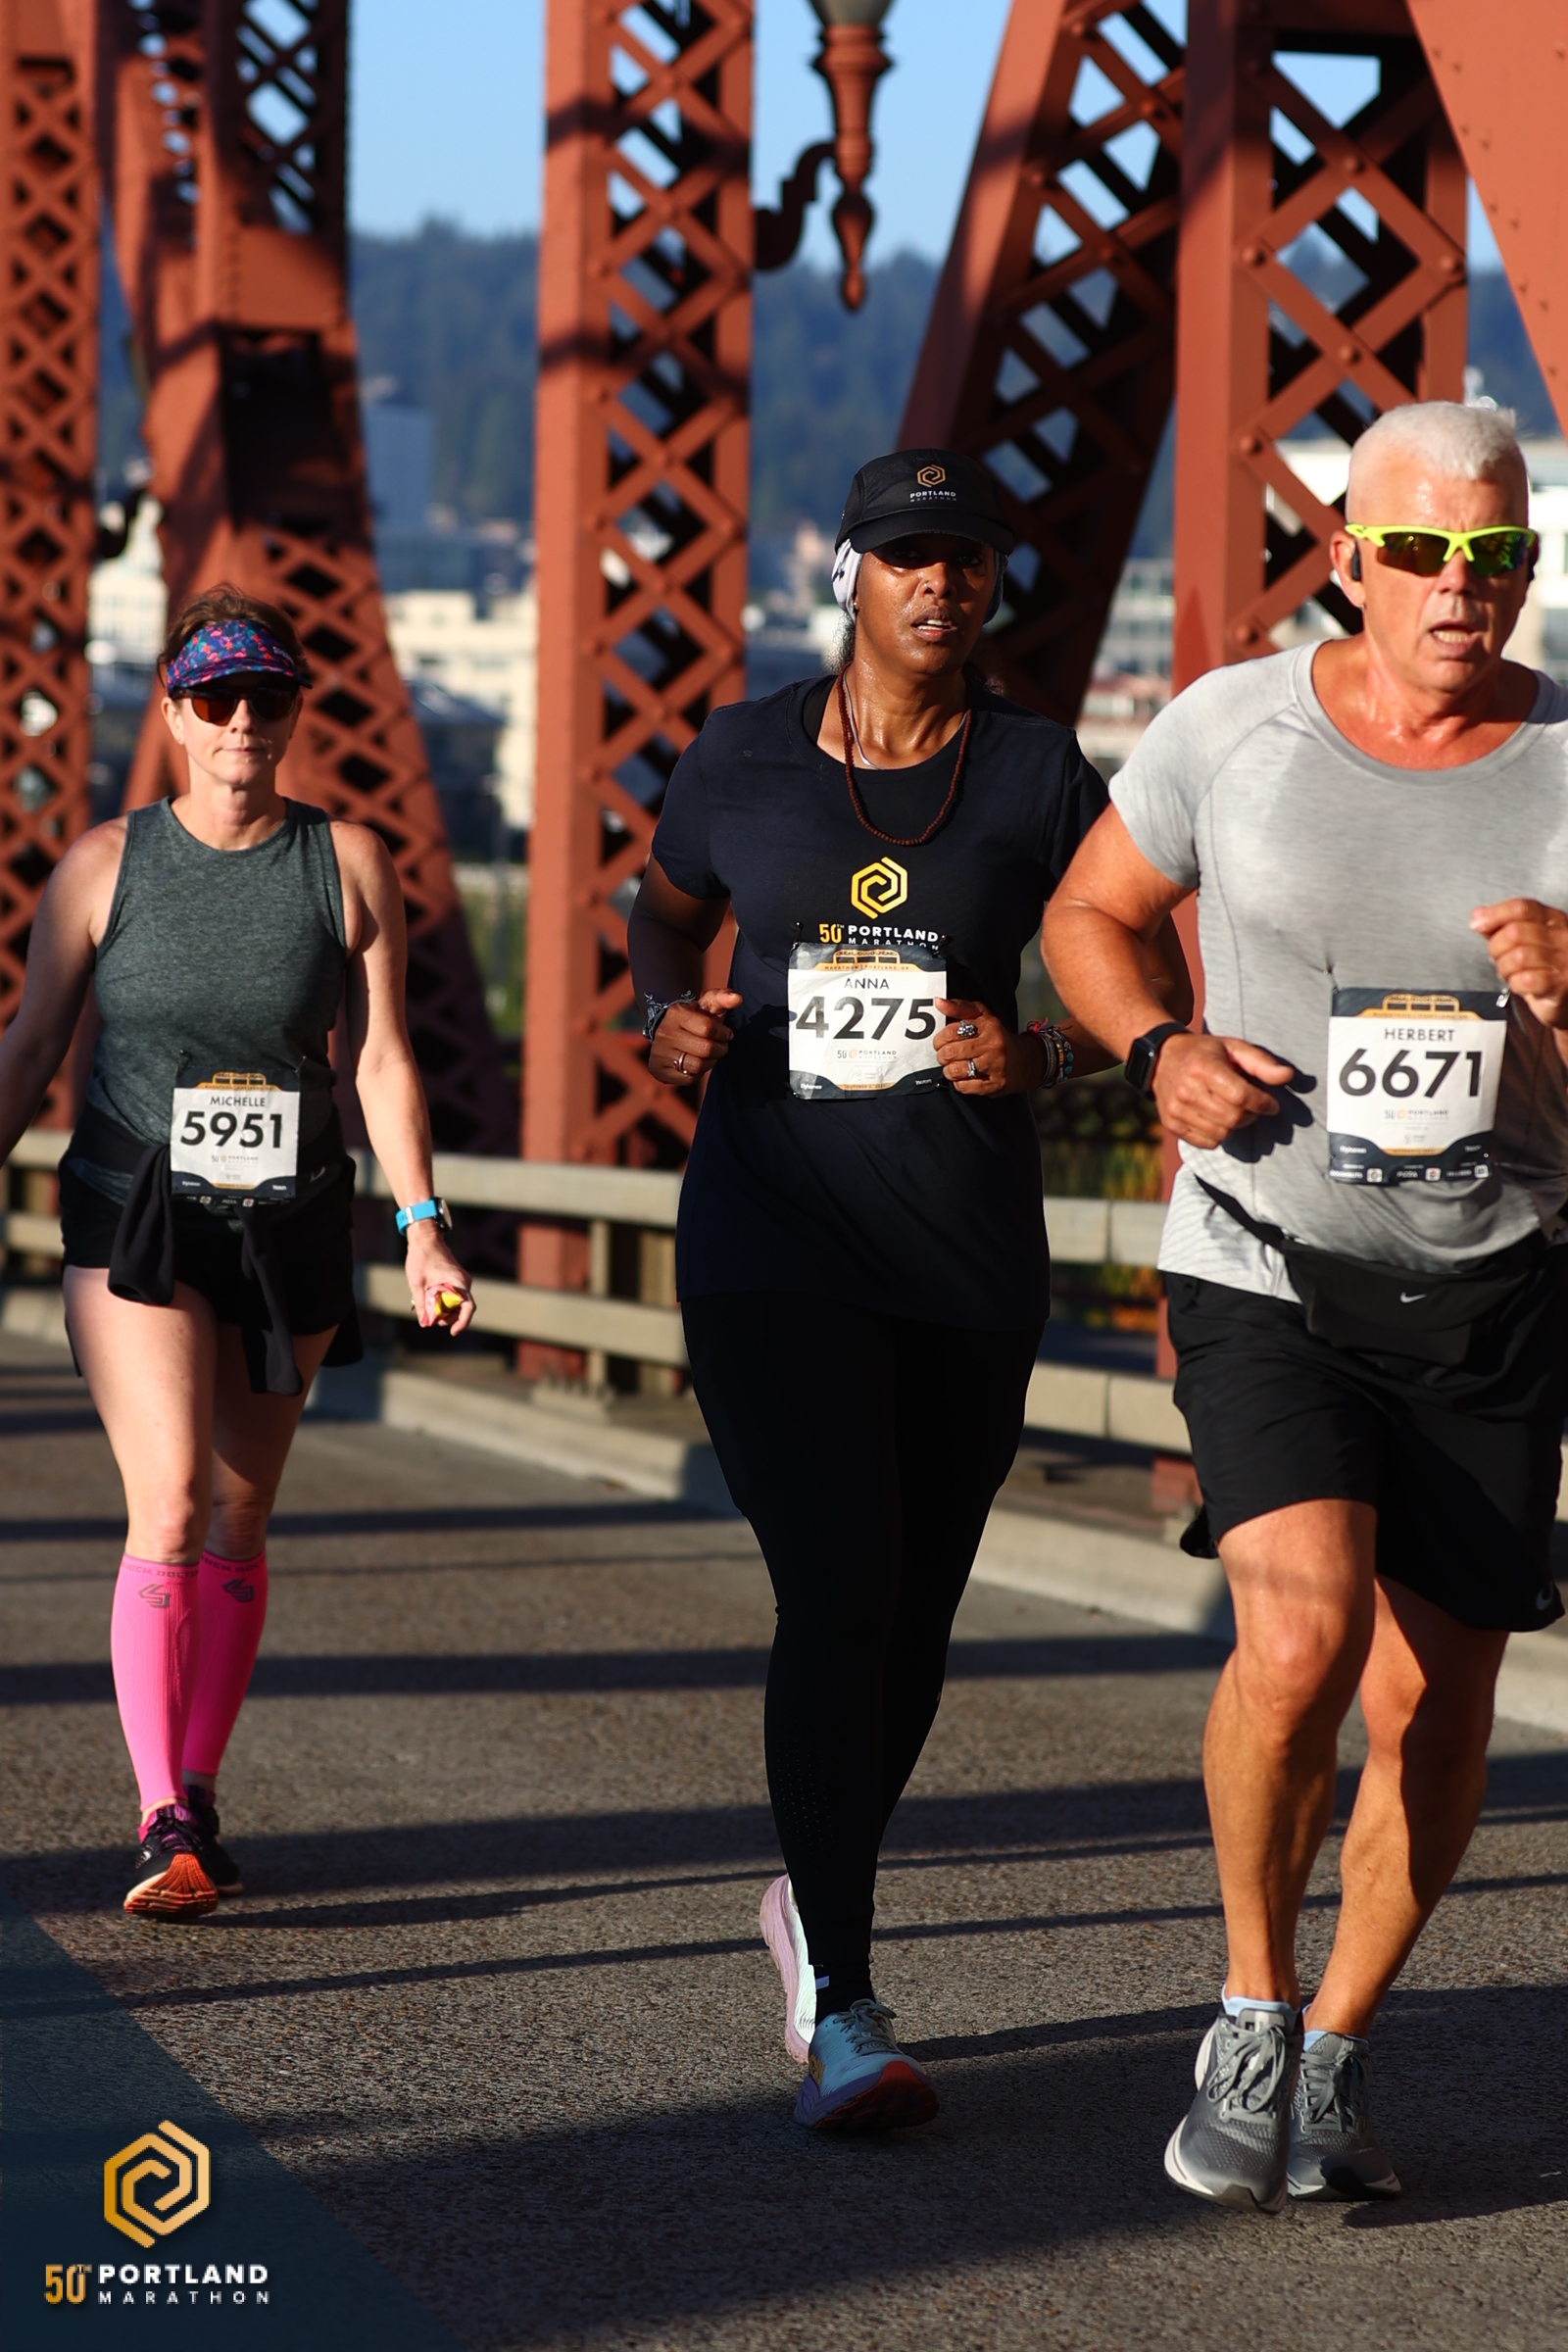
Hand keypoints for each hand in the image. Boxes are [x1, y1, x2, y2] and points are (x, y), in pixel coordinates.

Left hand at [404, 1221, 474, 1334]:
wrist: (425, 1238)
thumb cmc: (421, 1257)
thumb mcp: (417, 1283)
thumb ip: (422, 1304)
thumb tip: (424, 1323)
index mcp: (459, 1282)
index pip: (468, 1308)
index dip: (462, 1322)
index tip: (453, 1332)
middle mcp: (464, 1281)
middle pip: (462, 1308)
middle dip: (449, 1318)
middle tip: (431, 1320)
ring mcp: (461, 1280)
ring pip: (458, 1302)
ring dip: (446, 1310)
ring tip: (429, 1311)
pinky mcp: (456, 1279)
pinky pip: (454, 1295)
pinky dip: (445, 1302)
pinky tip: (432, 1302)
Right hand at [648, 989, 741, 1085]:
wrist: (668, 1033)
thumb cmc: (696, 1018)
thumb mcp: (708, 1005)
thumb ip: (723, 998)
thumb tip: (737, 998)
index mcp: (676, 1013)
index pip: (708, 1028)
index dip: (723, 1033)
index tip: (726, 1034)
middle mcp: (665, 1033)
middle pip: (705, 1049)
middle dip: (720, 1049)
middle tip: (721, 1046)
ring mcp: (660, 1053)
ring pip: (698, 1066)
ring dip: (710, 1062)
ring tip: (710, 1055)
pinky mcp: (659, 1070)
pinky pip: (689, 1078)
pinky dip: (698, 1073)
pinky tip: (696, 1063)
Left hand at [934, 999, 1041, 1096]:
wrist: (1025, 1060)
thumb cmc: (997, 1037)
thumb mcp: (981, 1016)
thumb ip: (959, 1008)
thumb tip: (938, 1002)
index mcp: (988, 1026)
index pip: (952, 1031)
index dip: (940, 1038)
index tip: (941, 1041)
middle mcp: (993, 1045)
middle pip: (951, 1052)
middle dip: (942, 1055)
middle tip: (945, 1055)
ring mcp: (995, 1066)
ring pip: (955, 1071)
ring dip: (948, 1070)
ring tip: (953, 1066)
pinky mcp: (994, 1084)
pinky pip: (964, 1086)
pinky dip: (958, 1083)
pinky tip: (964, 1077)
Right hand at [1152, 1032, 1293, 1149]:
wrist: (1162, 1059)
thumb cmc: (1205, 1053)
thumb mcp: (1233, 1048)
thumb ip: (1261, 1062)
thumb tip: (1288, 1076)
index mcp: (1203, 1067)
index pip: (1241, 1096)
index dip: (1263, 1103)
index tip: (1271, 1104)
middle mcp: (1187, 1090)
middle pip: (1233, 1117)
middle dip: (1251, 1115)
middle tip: (1253, 1106)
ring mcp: (1177, 1110)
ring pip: (1222, 1133)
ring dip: (1236, 1126)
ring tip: (1235, 1111)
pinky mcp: (1172, 1124)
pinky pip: (1207, 1143)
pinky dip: (1219, 1135)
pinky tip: (1218, 1118)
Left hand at [1471, 898, 1567, 1026]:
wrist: (1562, 997)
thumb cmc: (1541, 966)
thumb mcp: (1522, 940)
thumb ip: (1500, 926)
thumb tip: (1478, 914)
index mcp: (1552, 919)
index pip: (1522, 908)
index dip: (1495, 914)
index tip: (1477, 924)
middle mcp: (1561, 936)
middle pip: (1515, 932)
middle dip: (1496, 948)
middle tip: (1498, 958)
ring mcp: (1563, 960)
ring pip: (1518, 957)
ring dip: (1504, 968)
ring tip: (1509, 972)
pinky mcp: (1560, 983)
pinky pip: (1526, 979)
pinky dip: (1514, 983)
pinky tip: (1518, 983)